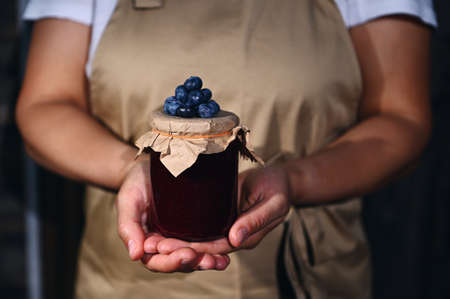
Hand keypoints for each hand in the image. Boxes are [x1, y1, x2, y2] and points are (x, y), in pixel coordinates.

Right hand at [116, 157, 229, 271]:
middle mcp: (165, 244)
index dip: (171, 262)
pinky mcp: (195, 228)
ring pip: (194, 256)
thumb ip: (128, 226)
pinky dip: (215, 249)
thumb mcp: (129, 200)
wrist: (150, 166)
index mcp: (147, 243)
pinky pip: (204, 243)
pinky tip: (227, 252)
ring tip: (221, 261)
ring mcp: (180, 237)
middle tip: (209, 260)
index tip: (186, 254)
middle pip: (180, 262)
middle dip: (194, 263)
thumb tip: (135, 255)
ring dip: (207, 261)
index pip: (158, 261)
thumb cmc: (136, 183)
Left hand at [148, 166, 291, 254]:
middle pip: (202, 247)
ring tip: (152, 240)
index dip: (194, 250)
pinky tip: (164, 225)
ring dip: (176, 241)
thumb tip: (234, 239)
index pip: (216, 248)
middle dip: (178, 248)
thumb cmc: (278, 189)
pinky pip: (199, 225)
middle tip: (153, 246)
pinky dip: (182, 228)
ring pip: (198, 238)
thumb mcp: (273, 204)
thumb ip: (255, 221)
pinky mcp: (219, 214)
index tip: (172, 249)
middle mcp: (232, 236)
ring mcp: (224, 226)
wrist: (279, 178)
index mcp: (245, 238)